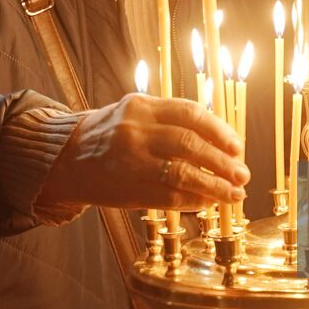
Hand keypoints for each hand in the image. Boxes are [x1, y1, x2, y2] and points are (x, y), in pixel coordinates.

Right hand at [43, 94, 248, 210]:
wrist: (65, 158)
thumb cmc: (112, 135)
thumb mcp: (136, 114)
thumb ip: (172, 121)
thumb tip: (222, 142)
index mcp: (142, 106)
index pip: (190, 114)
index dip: (219, 131)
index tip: (238, 146)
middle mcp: (135, 130)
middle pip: (190, 144)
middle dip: (222, 161)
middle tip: (242, 174)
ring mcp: (129, 161)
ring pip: (182, 173)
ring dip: (214, 186)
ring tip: (234, 194)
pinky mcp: (126, 188)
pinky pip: (168, 196)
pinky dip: (193, 201)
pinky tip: (207, 203)